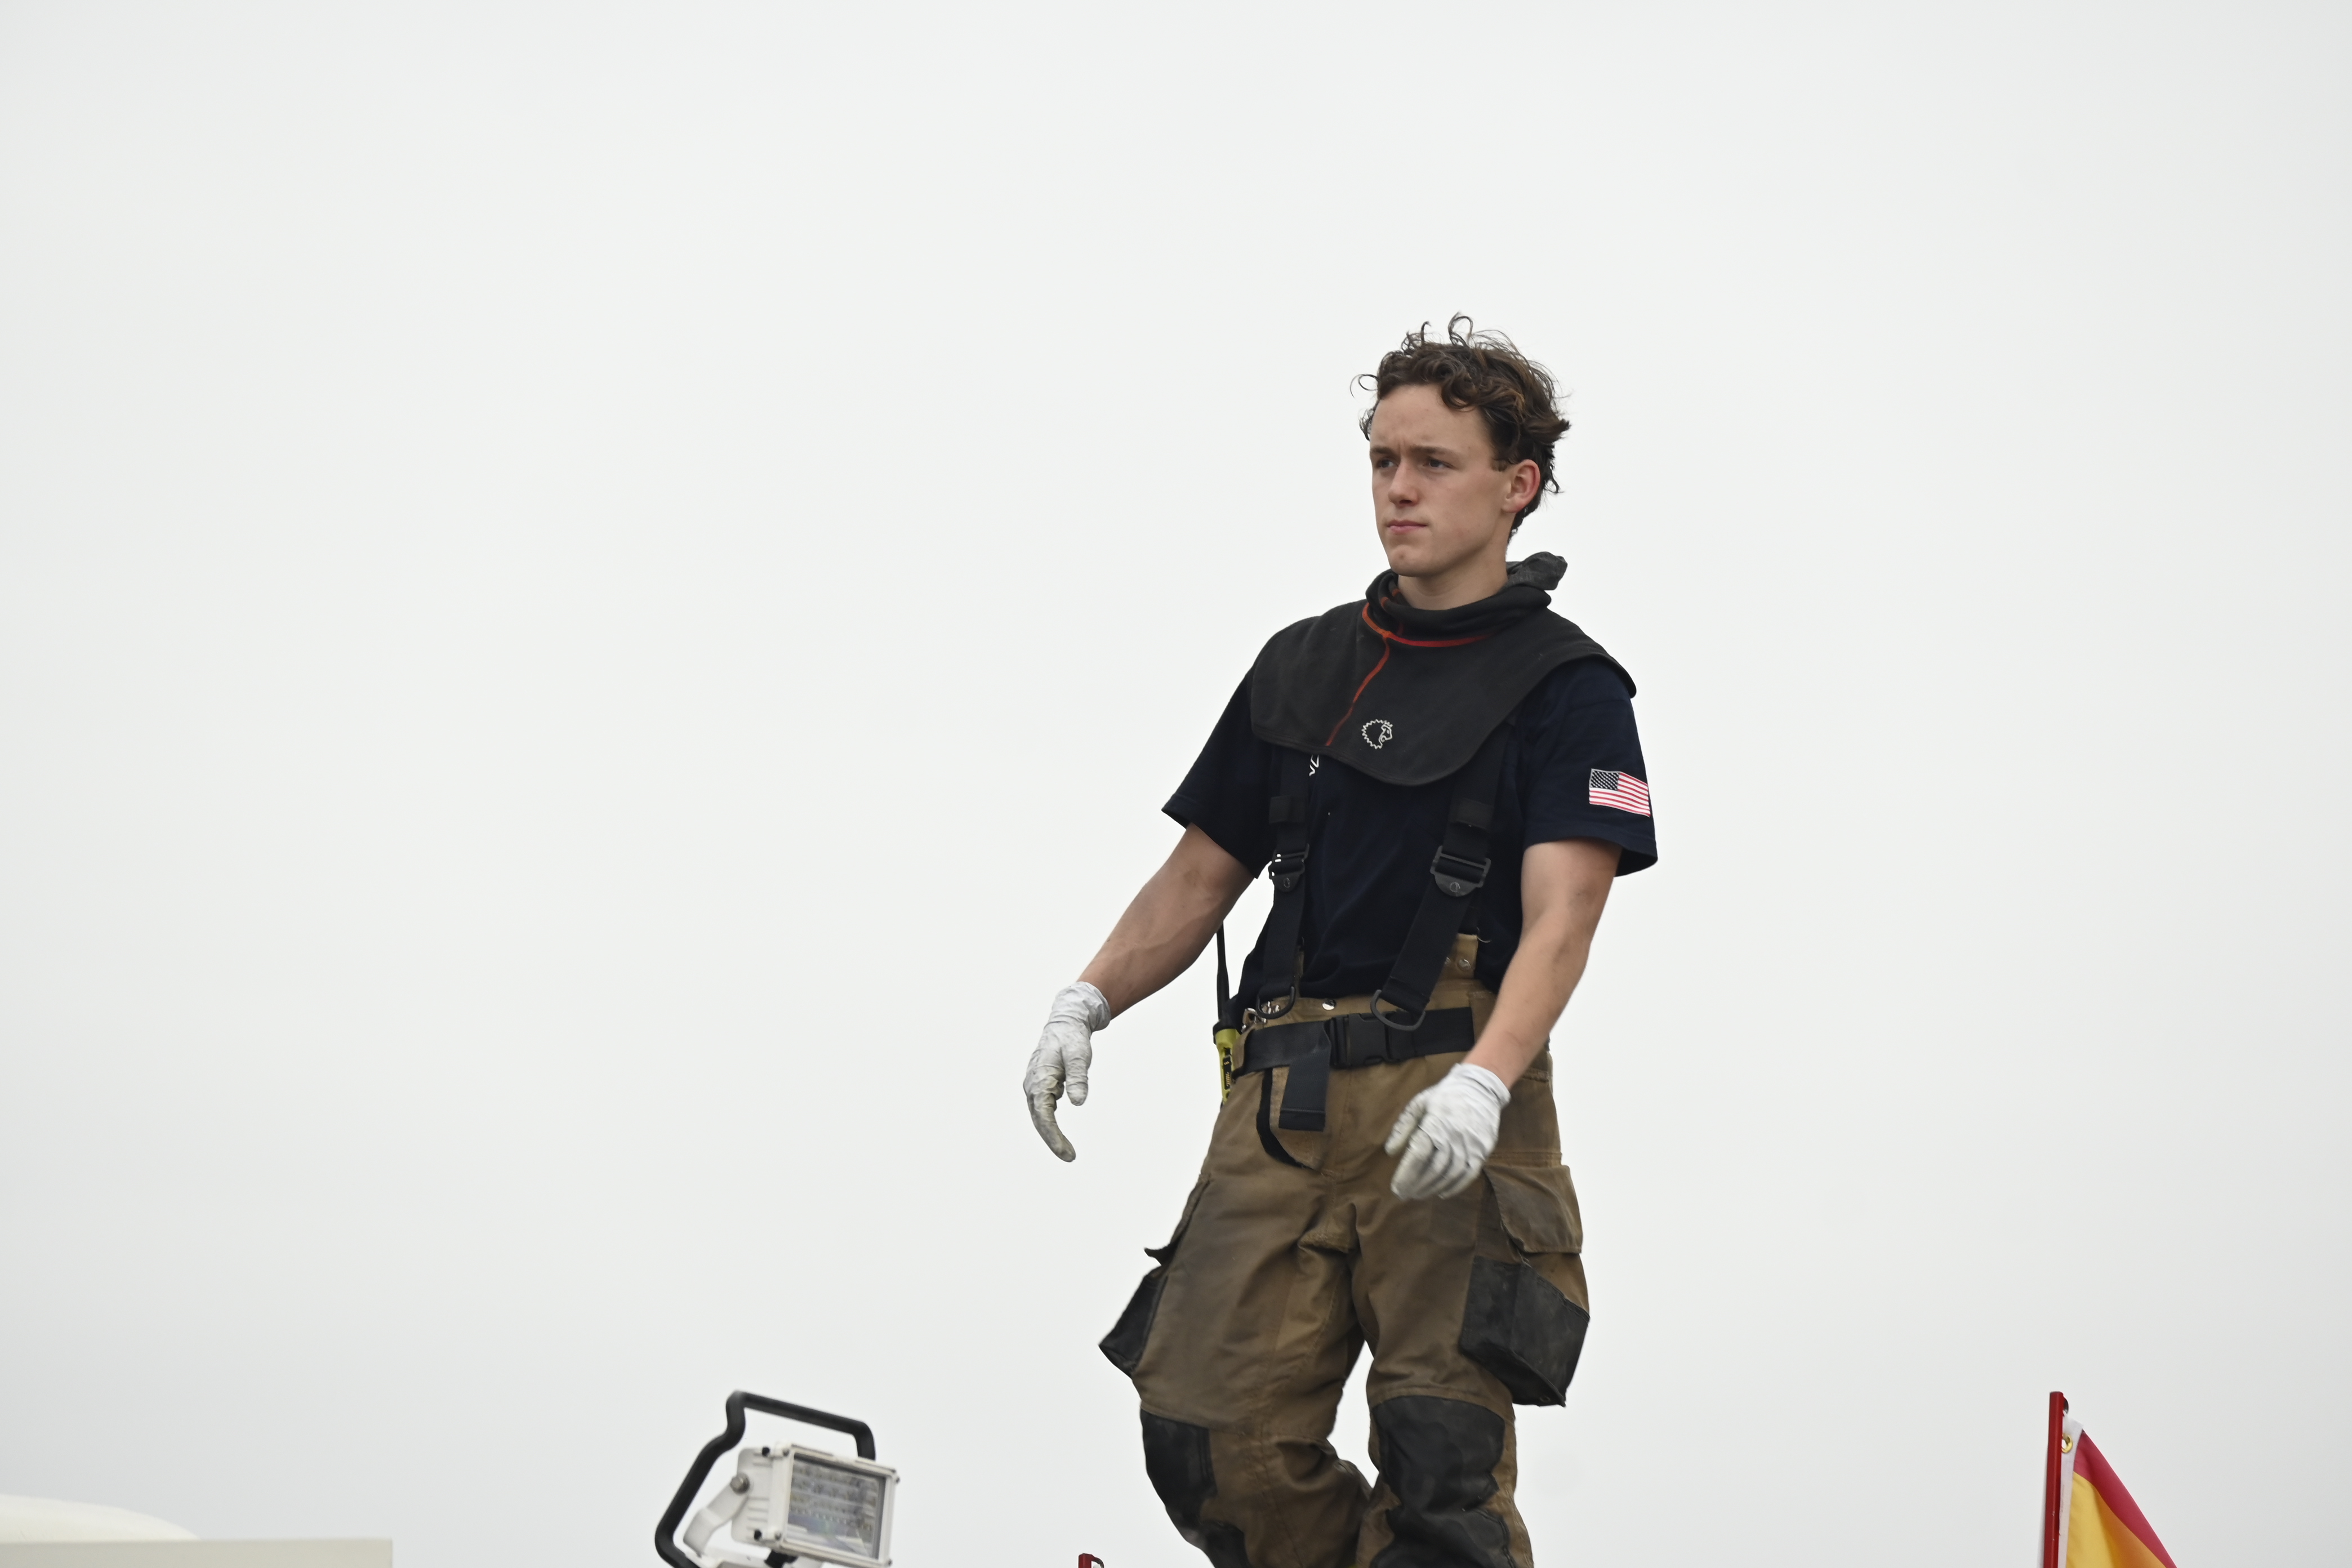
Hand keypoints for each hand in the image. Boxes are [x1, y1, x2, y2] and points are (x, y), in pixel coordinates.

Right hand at [1025, 982, 1109, 1161]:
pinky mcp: (1041, 1086)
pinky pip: (1043, 1110)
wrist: (1065, 1024)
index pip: (1043, 1115)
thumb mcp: (1079, 1056)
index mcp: (1039, 1079)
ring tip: (1067, 1151)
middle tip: (1070, 1157)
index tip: (1066, 1153)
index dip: (1054, 1136)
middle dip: (1053, 1140)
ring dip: (1051, 1134)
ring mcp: (1034, 1086)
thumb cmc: (1072, 1039)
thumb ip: (1078, 1078)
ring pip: (1040, 1116)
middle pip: (1039, 1120)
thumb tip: (1078, 1103)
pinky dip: (1051, 1124)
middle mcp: (1032, 1085)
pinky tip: (1060, 1135)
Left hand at [1385, 1063, 1510, 1199]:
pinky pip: (1469, 1174)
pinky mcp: (1483, 1149)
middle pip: (1434, 1168)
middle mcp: (1454, 1135)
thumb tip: (1390, 1152)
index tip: (1396, 1187)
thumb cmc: (1443, 1097)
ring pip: (1451, 1174)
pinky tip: (1442, 1193)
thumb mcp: (1418, 1104)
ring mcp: (1471, 1143)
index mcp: (1435, 1122)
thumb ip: (1403, 1128)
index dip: (1406, 1174)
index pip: (1418, 1154)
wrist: (1479, 1087)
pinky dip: (1455, 1187)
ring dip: (1433, 1188)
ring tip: (1419, 1194)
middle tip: (1404, 1195)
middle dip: (1417, 1185)